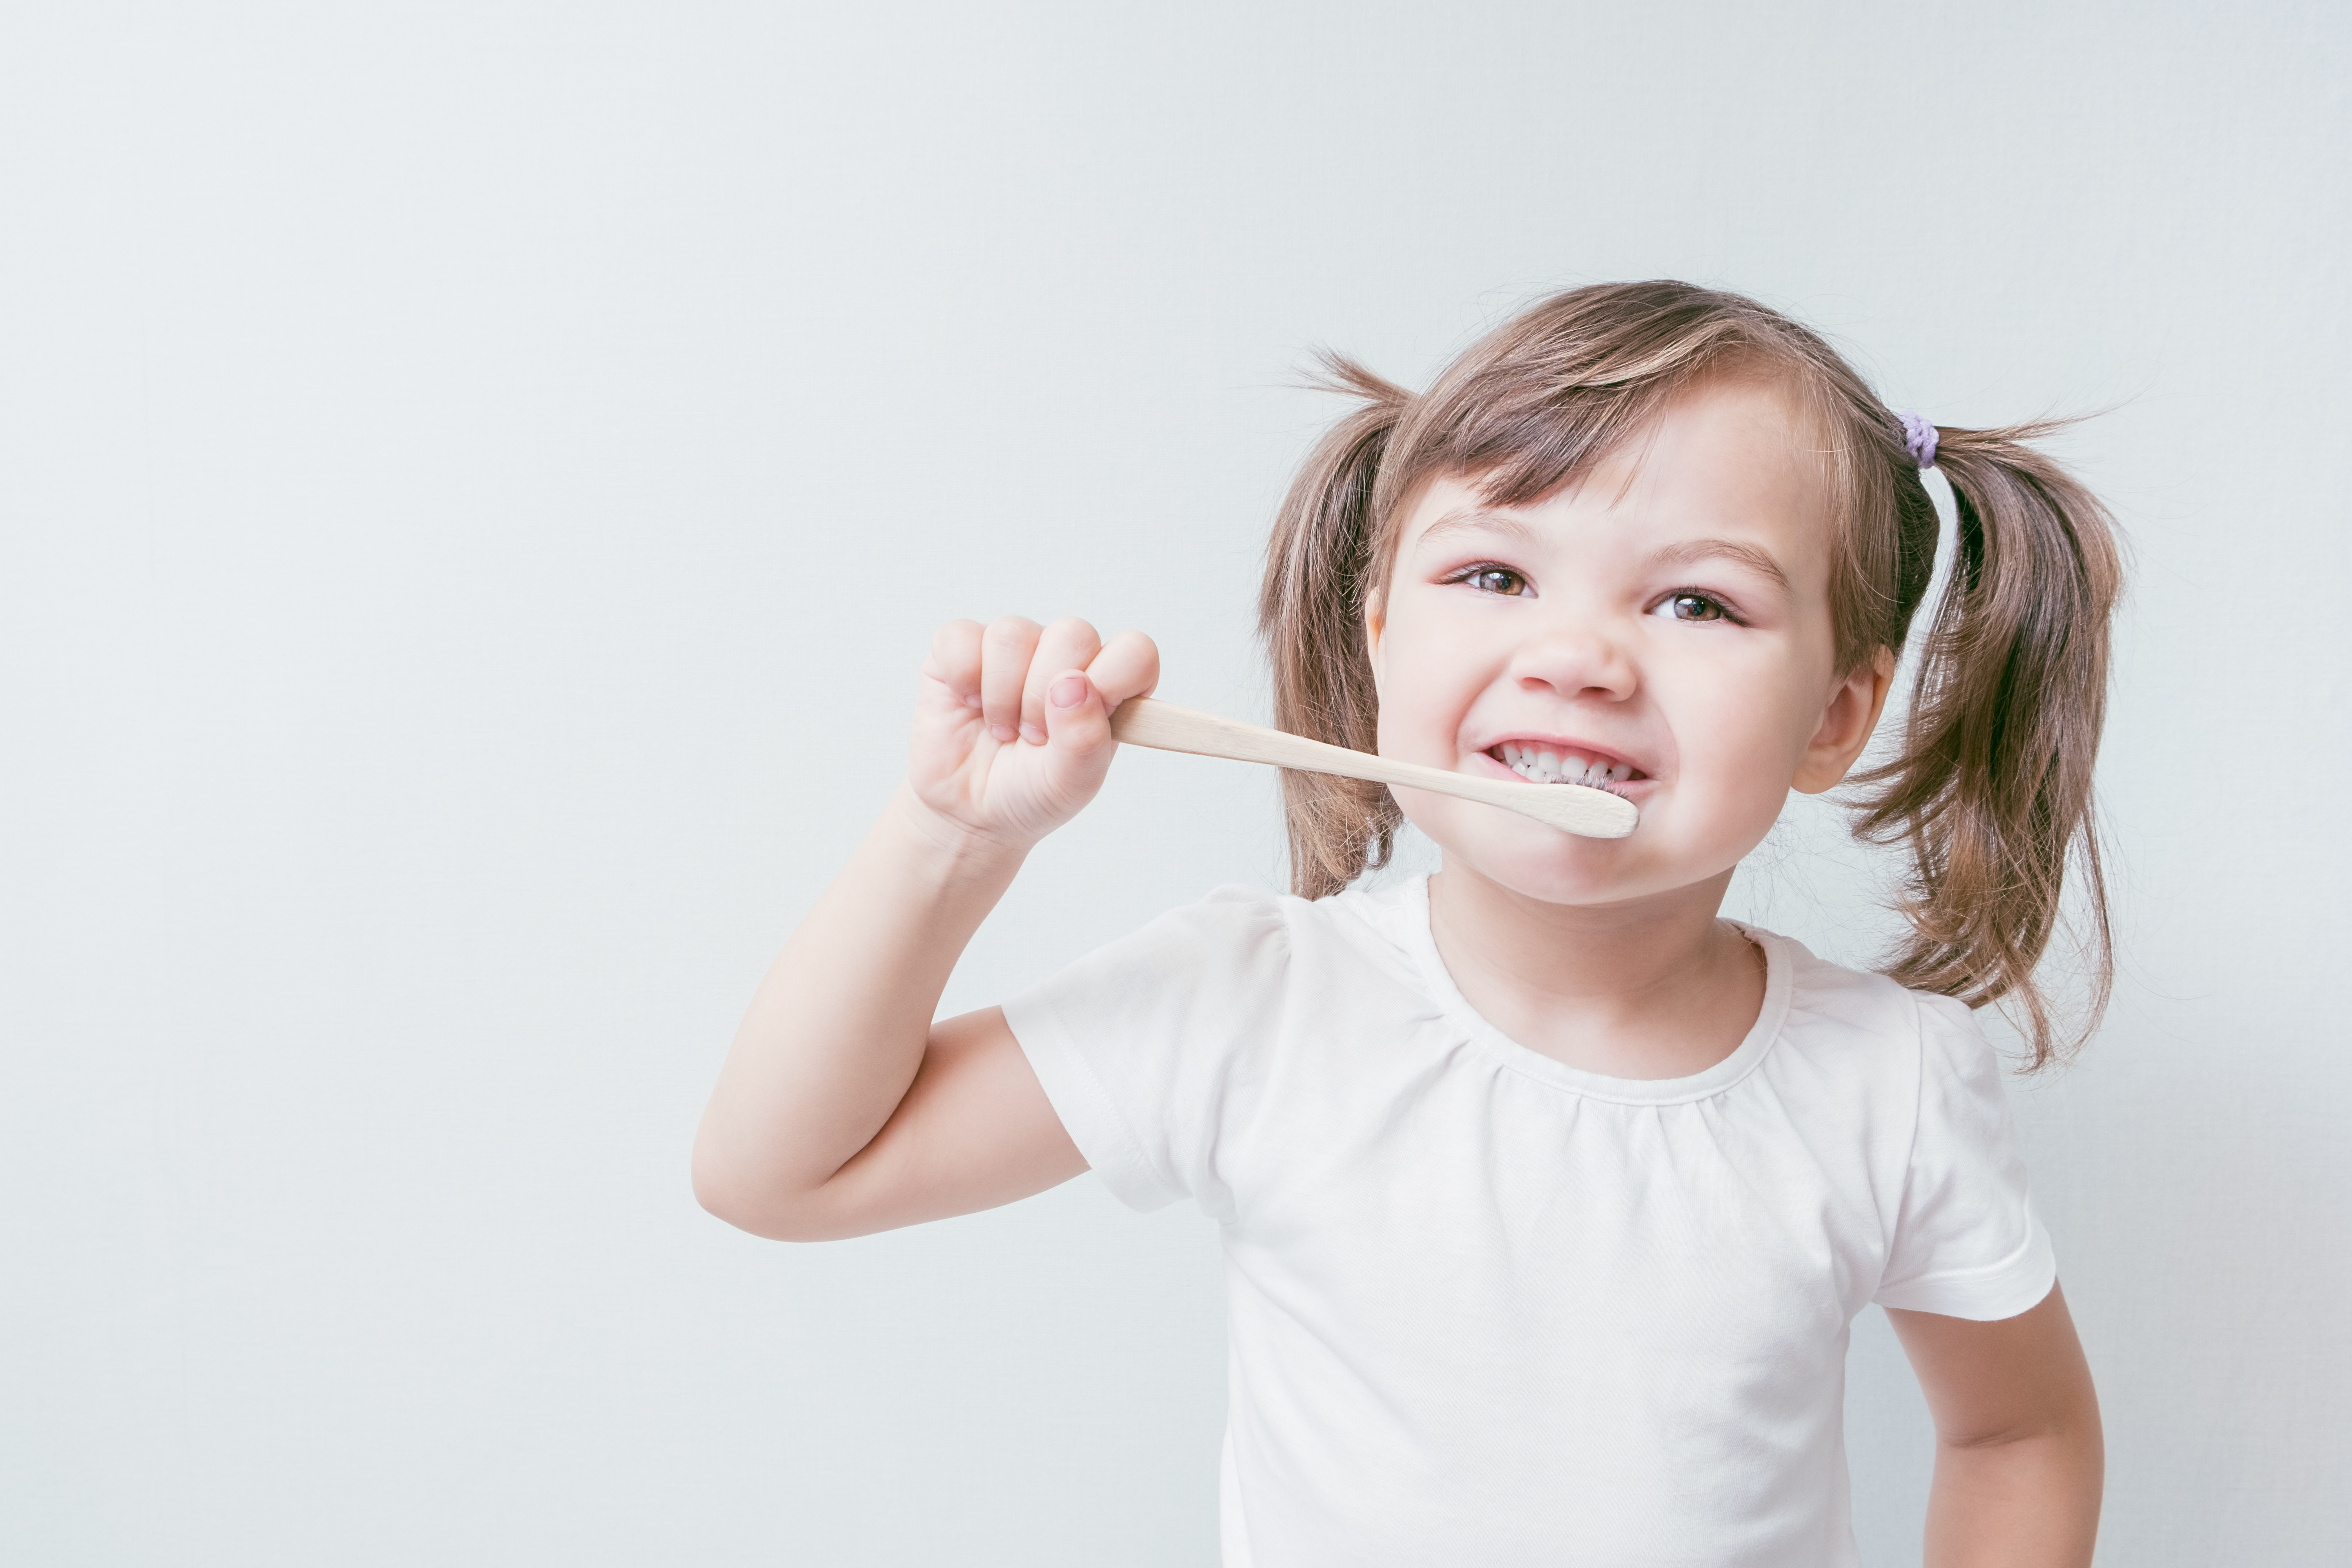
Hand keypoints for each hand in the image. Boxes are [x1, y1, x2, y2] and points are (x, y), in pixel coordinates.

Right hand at [908, 616, 1159, 849]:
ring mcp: (1015, 647)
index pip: (1134, 651)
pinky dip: (963, 678)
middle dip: (1046, 695)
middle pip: (1073, 633)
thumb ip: (1085, 739)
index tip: (1081, 724)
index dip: (1112, 681)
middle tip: (1033, 737)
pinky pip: (961, 637)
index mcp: (1107, 683)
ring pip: (1013, 633)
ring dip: (1002, 694)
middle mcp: (1064, 655)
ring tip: (1003, 728)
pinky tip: (971, 704)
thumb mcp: (1070, 783)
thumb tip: (1073, 684)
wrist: (971, 810)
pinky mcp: (962, 646)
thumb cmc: (1031, 791)